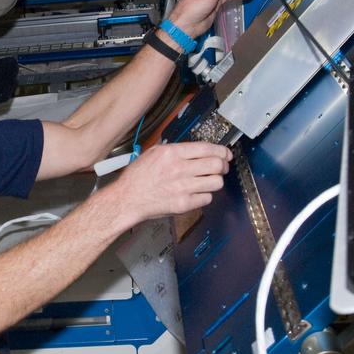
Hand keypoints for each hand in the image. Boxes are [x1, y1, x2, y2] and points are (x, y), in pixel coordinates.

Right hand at [108, 141, 232, 224]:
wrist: (127, 199)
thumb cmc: (137, 177)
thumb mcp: (153, 153)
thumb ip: (175, 149)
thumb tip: (196, 149)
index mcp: (172, 153)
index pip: (208, 149)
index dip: (222, 151)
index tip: (225, 154)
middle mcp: (180, 169)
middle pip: (217, 165)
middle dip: (223, 165)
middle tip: (221, 167)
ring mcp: (183, 188)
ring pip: (216, 182)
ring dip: (215, 181)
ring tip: (208, 181)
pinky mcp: (184, 204)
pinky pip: (207, 198)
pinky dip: (204, 195)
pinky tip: (196, 193)